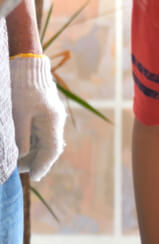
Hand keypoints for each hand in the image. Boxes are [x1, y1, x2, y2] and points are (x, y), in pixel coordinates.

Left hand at [10, 55, 67, 180]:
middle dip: (37, 160)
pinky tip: (22, 144)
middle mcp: (56, 120)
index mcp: (52, 122)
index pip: (52, 150)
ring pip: (46, 139)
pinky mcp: (46, 111)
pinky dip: (33, 140)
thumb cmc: (20, 90)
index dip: (43, 165)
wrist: (26, 66)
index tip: (34, 177)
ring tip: (18, 159)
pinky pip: (42, 131)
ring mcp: (52, 115)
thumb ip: (21, 139)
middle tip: (20, 169)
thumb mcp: (17, 117)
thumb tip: (23, 156)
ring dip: (34, 151)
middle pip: (50, 147)